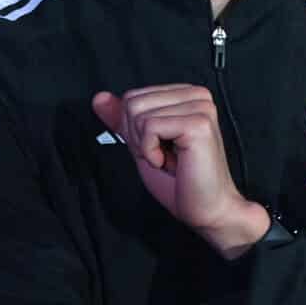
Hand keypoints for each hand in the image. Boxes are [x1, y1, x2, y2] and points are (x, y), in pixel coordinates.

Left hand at [92, 86, 269, 260]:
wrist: (206, 208)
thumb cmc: (179, 181)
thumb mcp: (141, 144)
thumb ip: (122, 119)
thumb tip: (100, 97)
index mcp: (187, 96)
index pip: (133, 96)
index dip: (133, 128)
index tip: (159, 147)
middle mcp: (198, 96)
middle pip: (133, 102)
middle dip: (136, 136)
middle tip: (163, 156)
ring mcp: (201, 108)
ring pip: (138, 113)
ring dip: (144, 144)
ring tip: (168, 159)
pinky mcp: (199, 124)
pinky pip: (149, 127)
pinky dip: (150, 151)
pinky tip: (170, 161)